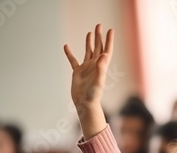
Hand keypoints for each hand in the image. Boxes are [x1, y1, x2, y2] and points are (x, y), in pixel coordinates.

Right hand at [64, 24, 112, 138]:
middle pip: (98, 47)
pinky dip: (69, 53)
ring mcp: (86, 68)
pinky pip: (73, 60)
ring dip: (89, 42)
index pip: (106, 50)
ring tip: (89, 32)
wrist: (85, 104)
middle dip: (99, 37)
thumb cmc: (93, 95)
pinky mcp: (77, 72)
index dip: (109, 40)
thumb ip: (101, 67)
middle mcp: (94, 65)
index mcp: (101, 66)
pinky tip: (66, 46)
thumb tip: (104, 54)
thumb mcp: (98, 80)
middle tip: (99, 25)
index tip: (110, 30)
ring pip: (88, 52)